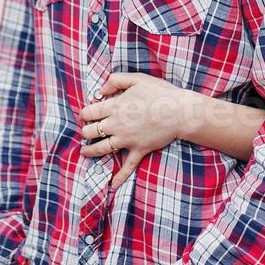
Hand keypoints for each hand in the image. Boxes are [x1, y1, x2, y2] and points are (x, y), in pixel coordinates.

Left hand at [80, 72, 199, 188]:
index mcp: (115, 107)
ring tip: (84, 152)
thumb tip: (100, 91)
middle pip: (90, 132)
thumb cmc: (160, 93)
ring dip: (90, 151)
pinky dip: (120, 177)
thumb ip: (115, 80)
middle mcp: (116, 125)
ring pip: (101, 148)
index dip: (84, 114)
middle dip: (85, 131)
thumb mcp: (136, 78)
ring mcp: (127, 140)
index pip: (89, 112)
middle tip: (86, 132)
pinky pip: (127, 166)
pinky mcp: (139, 150)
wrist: (180, 112)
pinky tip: (112, 185)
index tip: (86, 115)